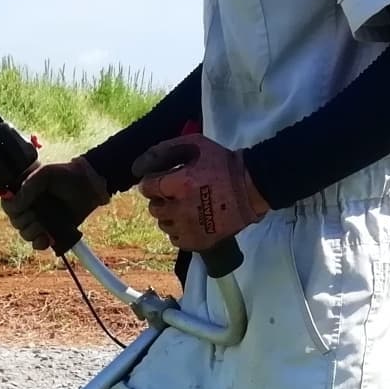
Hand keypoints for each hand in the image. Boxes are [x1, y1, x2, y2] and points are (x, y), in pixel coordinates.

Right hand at [3, 156, 109, 251]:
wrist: (89, 187)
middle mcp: (29, 207)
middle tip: (36, 214)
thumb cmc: (67, 175)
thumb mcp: (45, 174)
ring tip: (43, 225)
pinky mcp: (50, 231)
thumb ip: (28, 187)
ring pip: (25, 234)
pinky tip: (47, 238)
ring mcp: (39, 220)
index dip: (11, 209)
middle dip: (24, 221)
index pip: (8, 205)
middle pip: (15, 221)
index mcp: (24, 191)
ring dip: (32, 232)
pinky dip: (40, 243)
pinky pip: (38, 244)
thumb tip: (13, 204)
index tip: (21, 207)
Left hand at [132, 135, 268, 251]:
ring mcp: (189, 229)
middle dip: (161, 199)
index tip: (160, 180)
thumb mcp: (195, 146)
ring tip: (186, 206)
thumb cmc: (222, 163)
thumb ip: (165, 150)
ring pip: (164, 225)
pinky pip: (176, 239)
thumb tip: (138, 165)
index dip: (151, 182)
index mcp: (180, 185)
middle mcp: (181, 210)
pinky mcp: (197, 243)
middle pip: (154, 208)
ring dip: (170, 215)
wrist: (251, 188)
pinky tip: (191, 220)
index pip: (147, 188)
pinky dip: (179, 230)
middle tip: (176, 193)